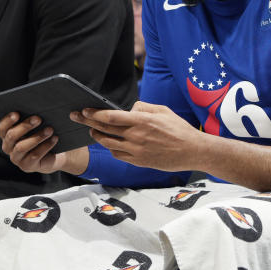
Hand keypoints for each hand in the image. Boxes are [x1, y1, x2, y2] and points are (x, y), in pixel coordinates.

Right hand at [0, 113, 87, 174]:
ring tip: (50, 129)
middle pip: (11, 136)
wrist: (53, 153)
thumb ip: (31, 116)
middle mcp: (8, 147)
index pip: (2, 127)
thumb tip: (33, 103)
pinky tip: (54, 139)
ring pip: (22, 147)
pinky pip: (34, 156)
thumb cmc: (42, 133)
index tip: (17, 113)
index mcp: (6, 134)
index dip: (8, 120)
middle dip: (25, 126)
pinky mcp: (26, 166)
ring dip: (36, 137)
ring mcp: (16, 158)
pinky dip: (45, 146)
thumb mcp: (36, 124)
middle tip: (38, 118)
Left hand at [71, 101, 202, 171]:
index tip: (84, 110)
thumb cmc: (179, 129)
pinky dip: (111, 148)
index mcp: (141, 121)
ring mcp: (136, 151)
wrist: (193, 151)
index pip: (111, 117)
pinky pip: (118, 155)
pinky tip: (109, 143)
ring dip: (97, 136)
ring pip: (108, 143)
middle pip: (105, 129)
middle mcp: (136, 136)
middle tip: (77, 117)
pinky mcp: (139, 161)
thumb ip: (143, 108)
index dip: (94, 113)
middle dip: (88, 123)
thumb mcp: (163, 110)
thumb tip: (129, 108)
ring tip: (92, 131)